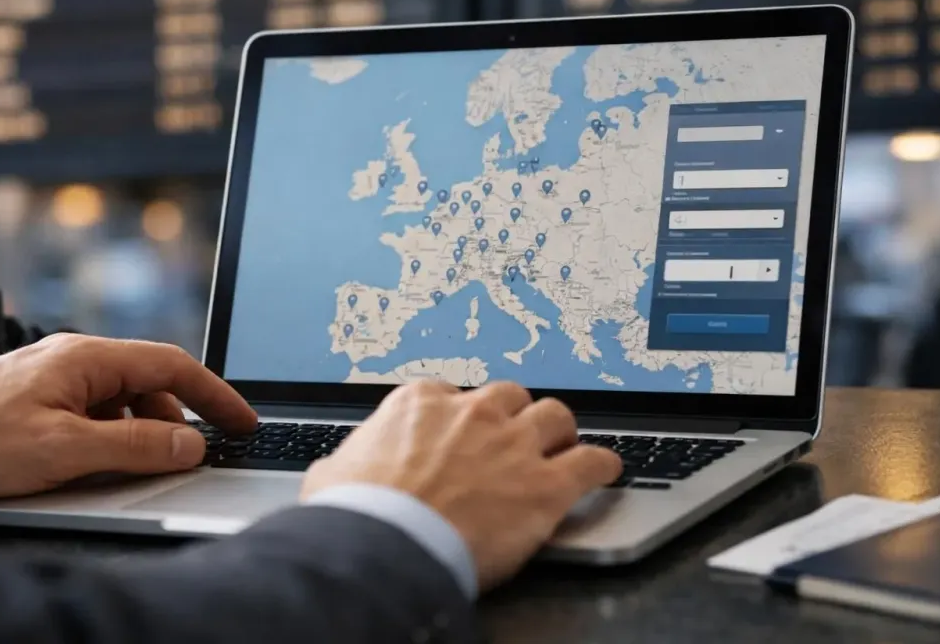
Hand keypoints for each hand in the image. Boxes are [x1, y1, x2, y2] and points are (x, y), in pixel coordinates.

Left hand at [0, 334, 256, 498]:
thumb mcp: (65, 450)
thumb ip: (136, 446)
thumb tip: (191, 444)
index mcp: (88, 357)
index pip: (173, 366)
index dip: (215, 395)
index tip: (243, 422)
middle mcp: (74, 358)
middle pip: (148, 383)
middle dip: (175, 421)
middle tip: (189, 459)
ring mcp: (53, 376)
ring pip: (120, 401)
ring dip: (138, 432)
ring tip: (133, 468)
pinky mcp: (36, 397)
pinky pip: (91, 411)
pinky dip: (108, 436)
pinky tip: (94, 463)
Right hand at [300, 381, 620, 590]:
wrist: (387, 544)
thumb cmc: (358, 513)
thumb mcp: (333, 475)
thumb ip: (347, 462)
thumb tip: (334, 471)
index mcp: (421, 404)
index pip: (453, 395)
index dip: (462, 418)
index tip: (464, 434)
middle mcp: (472, 413)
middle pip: (510, 397)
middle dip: (514, 416)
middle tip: (515, 438)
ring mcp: (513, 445)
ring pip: (555, 417)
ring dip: (560, 433)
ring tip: (563, 446)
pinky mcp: (545, 485)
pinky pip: (592, 462)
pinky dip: (602, 466)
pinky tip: (606, 471)